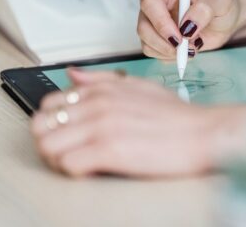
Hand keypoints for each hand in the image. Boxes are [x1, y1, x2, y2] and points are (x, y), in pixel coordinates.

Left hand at [30, 68, 223, 177]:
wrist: (204, 133)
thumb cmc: (176, 116)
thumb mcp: (138, 87)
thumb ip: (102, 80)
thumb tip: (72, 74)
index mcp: (100, 90)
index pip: (48, 103)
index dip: (52, 124)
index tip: (67, 135)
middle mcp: (96, 104)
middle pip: (41, 125)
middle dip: (48, 142)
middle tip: (67, 153)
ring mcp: (101, 126)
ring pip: (47, 146)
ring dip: (57, 160)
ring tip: (78, 164)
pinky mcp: (109, 150)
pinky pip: (68, 165)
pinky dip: (74, 172)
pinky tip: (92, 170)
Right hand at [137, 0, 240, 59]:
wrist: (225, 20)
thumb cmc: (222, 4)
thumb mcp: (221, 0)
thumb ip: (205, 9)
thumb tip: (187, 25)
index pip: (150, 1)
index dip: (161, 21)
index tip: (180, 36)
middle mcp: (155, 1)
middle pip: (143, 25)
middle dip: (164, 42)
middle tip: (187, 48)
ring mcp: (153, 19)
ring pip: (146, 40)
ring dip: (168, 50)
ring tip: (192, 47)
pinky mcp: (155, 36)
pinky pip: (152, 51)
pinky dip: (168, 56)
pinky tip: (185, 50)